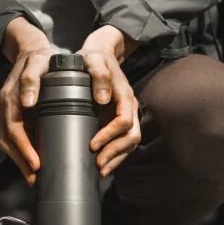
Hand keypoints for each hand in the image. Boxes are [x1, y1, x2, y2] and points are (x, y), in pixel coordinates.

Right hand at [0, 27, 52, 185]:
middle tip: (36, 179)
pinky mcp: (12, 114)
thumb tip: (27, 103)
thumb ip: (32, 80)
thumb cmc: (39, 58)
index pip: (14, 130)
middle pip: (9, 141)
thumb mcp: (38, 62)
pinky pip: (13, 136)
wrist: (29, 48)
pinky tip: (32, 162)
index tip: (37, 164)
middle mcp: (4, 107)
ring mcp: (6, 111)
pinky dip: (21, 152)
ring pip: (9, 142)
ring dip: (20, 161)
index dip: (24, 149)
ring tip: (34, 178)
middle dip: (21, 162)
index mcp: (10, 98)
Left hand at [79, 27, 141, 176]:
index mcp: (125, 95)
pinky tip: (104, 164)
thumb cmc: (94, 58)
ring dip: (116, 158)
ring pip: (129, 142)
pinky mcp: (119, 120)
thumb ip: (99, 75)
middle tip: (97, 164)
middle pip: (131, 136)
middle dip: (115, 153)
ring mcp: (126, 114)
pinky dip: (116, 155)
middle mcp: (129, 107)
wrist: (100, 55)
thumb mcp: (93, 60)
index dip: (110, 135)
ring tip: (100, 169)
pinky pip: (123, 141)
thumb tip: (103, 99)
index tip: (92, 144)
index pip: (124, 121)